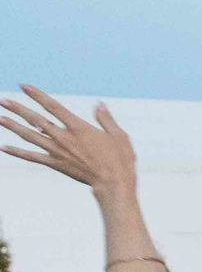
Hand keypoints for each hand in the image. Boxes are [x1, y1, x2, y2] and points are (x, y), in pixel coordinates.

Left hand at [2, 88, 140, 201]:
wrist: (113, 184)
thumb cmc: (120, 160)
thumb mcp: (119, 136)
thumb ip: (106, 119)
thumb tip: (98, 104)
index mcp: (79, 127)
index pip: (53, 107)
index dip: (38, 96)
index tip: (24, 87)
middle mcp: (64, 138)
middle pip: (36, 120)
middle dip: (18, 109)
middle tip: (3, 100)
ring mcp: (57, 152)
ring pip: (29, 136)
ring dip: (12, 126)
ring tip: (0, 118)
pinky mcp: (56, 164)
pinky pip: (32, 157)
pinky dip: (17, 152)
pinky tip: (3, 147)